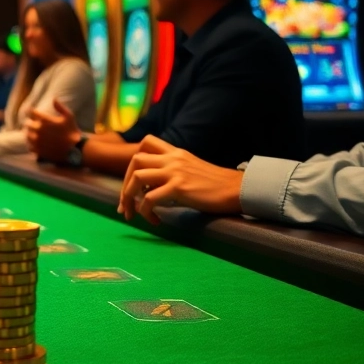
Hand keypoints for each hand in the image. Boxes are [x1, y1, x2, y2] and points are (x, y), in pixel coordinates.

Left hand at [25, 100, 80, 161]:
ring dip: (30, 133)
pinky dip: (32, 144)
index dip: (32, 112)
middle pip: (27, 124)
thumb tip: (54, 98)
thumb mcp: (69, 116)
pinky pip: (30, 146)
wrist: (75, 149)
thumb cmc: (72, 131)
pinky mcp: (38, 150)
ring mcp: (37, 141)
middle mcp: (39, 130)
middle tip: (33, 123)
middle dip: (30, 122)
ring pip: (27, 135)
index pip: (32, 113)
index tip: (33, 112)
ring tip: (34, 133)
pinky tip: (37, 143)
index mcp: (44, 121)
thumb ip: (60, 107)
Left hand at [118, 136, 243, 224]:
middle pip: (135, 161)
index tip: (133, 182)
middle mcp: (173, 159)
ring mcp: (175, 172)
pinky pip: (149, 198)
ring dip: (128, 197)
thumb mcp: (191, 170)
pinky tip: (154, 220)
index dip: (134, 161)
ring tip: (133, 214)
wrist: (237, 190)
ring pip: (136, 177)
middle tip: (125, 204)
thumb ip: (172, 173)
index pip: (146, 143)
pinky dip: (145, 211)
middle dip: (125, 183)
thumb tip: (150, 189)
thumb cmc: (216, 186)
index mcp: (176, 153)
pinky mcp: (179, 188)